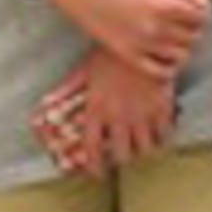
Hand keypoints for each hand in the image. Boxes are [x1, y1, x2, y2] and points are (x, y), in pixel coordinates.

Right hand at [36, 0, 209, 78]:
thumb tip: (205, 6)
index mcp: (164, 4)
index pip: (202, 18)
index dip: (203, 12)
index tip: (195, 7)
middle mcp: (154, 28)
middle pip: (193, 37)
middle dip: (194, 28)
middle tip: (184, 20)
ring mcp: (139, 44)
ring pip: (180, 56)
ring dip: (182, 46)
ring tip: (173, 34)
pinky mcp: (125, 54)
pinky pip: (159, 71)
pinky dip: (168, 65)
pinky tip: (163, 51)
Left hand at [36, 49, 174, 175]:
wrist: (143, 37)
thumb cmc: (111, 52)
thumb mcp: (84, 69)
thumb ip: (67, 89)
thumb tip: (46, 102)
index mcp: (97, 111)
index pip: (92, 150)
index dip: (95, 167)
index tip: (98, 174)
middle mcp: (119, 117)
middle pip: (123, 155)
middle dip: (123, 159)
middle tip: (125, 154)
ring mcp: (142, 113)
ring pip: (145, 148)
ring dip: (144, 150)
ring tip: (144, 146)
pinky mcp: (162, 107)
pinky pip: (165, 133)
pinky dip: (163, 137)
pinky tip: (161, 134)